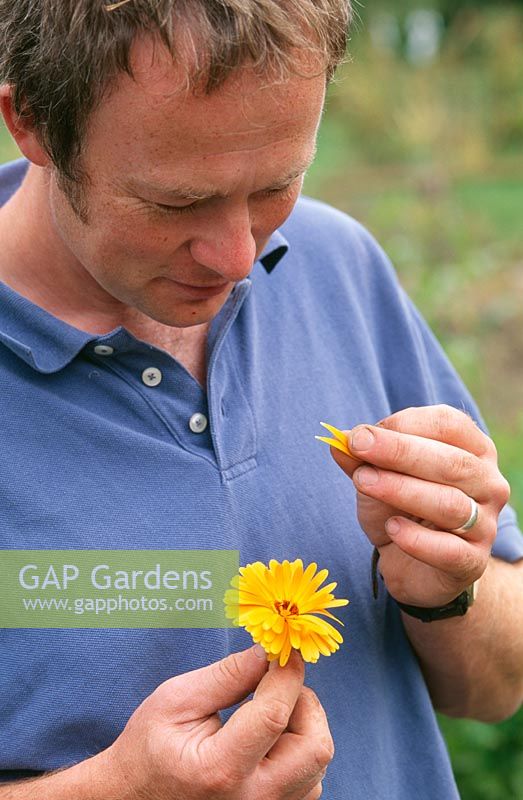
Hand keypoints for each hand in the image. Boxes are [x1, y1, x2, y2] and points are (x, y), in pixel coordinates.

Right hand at [102, 645, 332, 799]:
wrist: (133, 798)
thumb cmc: (149, 748)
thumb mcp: (176, 701)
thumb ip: (226, 676)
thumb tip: (267, 652)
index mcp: (220, 768)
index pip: (275, 713)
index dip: (286, 672)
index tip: (282, 650)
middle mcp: (251, 799)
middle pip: (315, 747)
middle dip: (305, 702)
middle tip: (277, 684)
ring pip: (317, 765)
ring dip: (303, 727)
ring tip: (268, 711)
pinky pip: (308, 782)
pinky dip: (299, 751)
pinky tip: (270, 738)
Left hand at [331, 404, 509, 606]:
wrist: (415, 568)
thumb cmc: (401, 510)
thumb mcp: (377, 477)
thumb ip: (361, 458)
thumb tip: (338, 439)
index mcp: (473, 450)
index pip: (448, 425)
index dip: (405, 424)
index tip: (364, 433)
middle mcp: (488, 483)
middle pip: (452, 462)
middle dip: (400, 451)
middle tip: (359, 446)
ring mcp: (485, 525)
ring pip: (451, 504)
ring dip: (402, 489)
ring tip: (364, 482)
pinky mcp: (473, 563)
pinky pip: (450, 551)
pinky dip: (418, 539)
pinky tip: (392, 528)